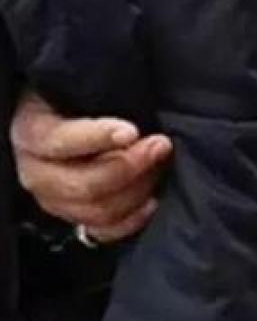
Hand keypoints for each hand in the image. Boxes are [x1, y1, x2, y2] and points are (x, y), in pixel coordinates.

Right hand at [11, 92, 172, 243]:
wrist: (73, 117)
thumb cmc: (81, 98)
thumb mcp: (81, 88)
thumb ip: (99, 92)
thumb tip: (131, 97)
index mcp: (32, 133)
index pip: (58, 141)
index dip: (96, 137)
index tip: (132, 130)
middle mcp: (36, 172)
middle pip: (83, 184)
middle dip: (129, 166)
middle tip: (161, 145)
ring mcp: (55, 200)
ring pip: (97, 210)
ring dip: (137, 189)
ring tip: (160, 164)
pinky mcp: (75, 219)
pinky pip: (103, 232)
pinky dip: (131, 220)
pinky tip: (151, 200)